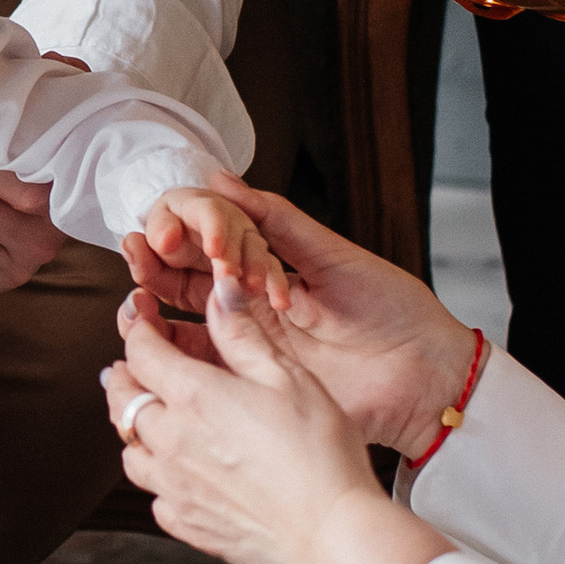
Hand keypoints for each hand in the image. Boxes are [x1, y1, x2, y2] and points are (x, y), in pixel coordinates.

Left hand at [102, 281, 440, 563]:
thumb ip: (244, 334)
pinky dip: (158, 478)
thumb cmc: (319, 454)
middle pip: (121, 399)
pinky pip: (154, 496)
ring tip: (156, 418)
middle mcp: (171, 441)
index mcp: (193, 396)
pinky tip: (181, 472)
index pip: (140, 351)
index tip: (143, 318)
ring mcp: (174, 486)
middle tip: (138, 364)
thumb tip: (219, 291)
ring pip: (130, 451)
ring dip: (136, 428)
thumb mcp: (288, 377)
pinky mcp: (186, 524)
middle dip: (126, 374)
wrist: (331, 535)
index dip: (137, 328)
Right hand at [124, 176, 475, 454]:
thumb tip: (220, 181)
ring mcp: (248, 345)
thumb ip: (276, 222)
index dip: (183, 230)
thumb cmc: (393, 312)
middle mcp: (250, 306)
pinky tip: (154, 330)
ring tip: (140, 280)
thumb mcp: (333, 257)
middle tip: (145, 246)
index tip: (170, 226)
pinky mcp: (252, 382)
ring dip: (154, 297)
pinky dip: (173, 346)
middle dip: (157, 257)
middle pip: (184, 277)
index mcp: (267, 270)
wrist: (424, 374)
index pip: (208, 242)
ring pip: (182, 319)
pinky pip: (202, 365)